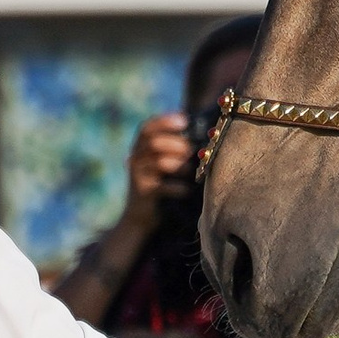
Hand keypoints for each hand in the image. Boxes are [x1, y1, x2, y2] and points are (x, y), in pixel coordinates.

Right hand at [120, 113, 193, 227]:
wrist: (141, 217)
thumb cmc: (159, 185)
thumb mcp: (162, 164)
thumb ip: (174, 149)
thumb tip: (203, 134)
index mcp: (139, 148)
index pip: (146, 128)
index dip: (164, 121)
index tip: (184, 120)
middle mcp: (135, 159)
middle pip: (154, 143)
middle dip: (176, 144)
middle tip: (190, 152)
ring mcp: (137, 176)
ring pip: (159, 163)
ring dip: (179, 165)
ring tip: (188, 171)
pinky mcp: (143, 192)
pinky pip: (162, 186)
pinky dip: (177, 187)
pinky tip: (186, 190)